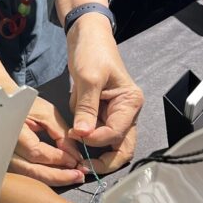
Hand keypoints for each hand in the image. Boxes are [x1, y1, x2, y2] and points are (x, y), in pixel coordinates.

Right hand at [0, 48, 82, 185]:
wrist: (1, 104)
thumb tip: (75, 155)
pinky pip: (27, 175)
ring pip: (30, 177)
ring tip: (73, 177)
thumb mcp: (45, 113)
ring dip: (53, 179)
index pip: (37, 153)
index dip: (59, 158)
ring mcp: (3, 159)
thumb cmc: (23, 104)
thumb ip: (61, 134)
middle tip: (79, 176)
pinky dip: (44, 177)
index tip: (77, 160)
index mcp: (12, 132)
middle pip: (33, 172)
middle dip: (59, 176)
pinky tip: (58, 175)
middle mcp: (4, 150)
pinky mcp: (7, 164)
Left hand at [58, 14, 142, 173]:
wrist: (85, 35)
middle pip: (122, 147)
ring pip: (109, 145)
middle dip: (104, 160)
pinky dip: (84, 138)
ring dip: (94, 152)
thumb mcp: (89, 78)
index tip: (76, 136)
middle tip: (83, 167)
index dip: (96, 139)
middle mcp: (126, 112)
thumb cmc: (92, 51)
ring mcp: (113, 114)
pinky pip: (94, 132)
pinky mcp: (99, 113)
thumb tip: (82, 135)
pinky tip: (71, 137)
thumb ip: (87, 108)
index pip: (117, 132)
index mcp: (130, 103)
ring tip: (75, 157)